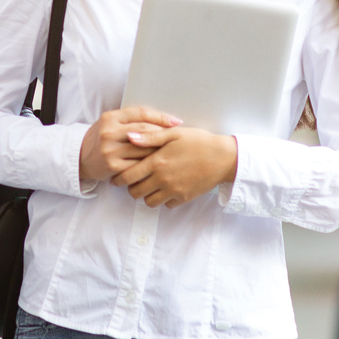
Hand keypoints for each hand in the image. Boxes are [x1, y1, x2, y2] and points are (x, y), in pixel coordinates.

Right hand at [79, 107, 181, 180]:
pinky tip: (160, 164)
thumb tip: (162, 119)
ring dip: (160, 150)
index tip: (176, 122)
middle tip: (179, 136)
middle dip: (164, 133)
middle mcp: (109, 132)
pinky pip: (138, 164)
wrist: (81, 158)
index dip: (161, 117)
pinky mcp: (113, 166)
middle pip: (144, 130)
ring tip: (174, 150)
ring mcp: (110, 150)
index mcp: (110, 117)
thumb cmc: (102, 139)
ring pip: (143, 148)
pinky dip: (150, 164)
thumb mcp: (111, 124)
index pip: (141, 113)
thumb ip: (131, 120)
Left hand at [110, 127, 237, 207]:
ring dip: (146, 195)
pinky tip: (166, 188)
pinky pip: (166, 205)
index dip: (118, 179)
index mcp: (157, 162)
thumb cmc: (198, 141)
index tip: (116, 178)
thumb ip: (149, 137)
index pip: (128, 176)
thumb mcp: (173, 134)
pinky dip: (163, 199)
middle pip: (135, 192)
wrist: (223, 157)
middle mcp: (163, 179)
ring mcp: (174, 190)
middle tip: (133, 181)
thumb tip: (128, 137)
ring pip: (149, 202)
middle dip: (131, 188)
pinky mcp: (184, 198)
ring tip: (149, 185)